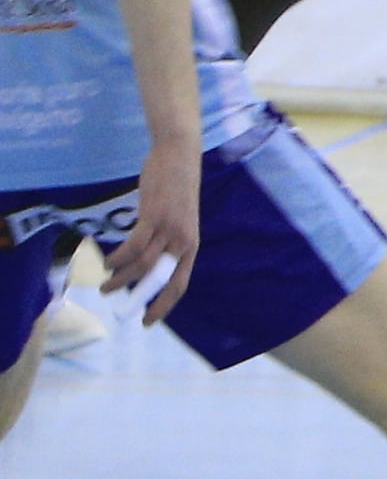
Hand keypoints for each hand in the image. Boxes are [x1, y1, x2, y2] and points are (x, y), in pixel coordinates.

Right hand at [106, 145, 203, 326]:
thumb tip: (144, 267)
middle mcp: (183, 241)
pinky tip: (107, 263)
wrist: (179, 157)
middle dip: (138, 298)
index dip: (164, 305)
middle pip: (160, 280)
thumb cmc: (175, 190)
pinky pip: (134, 245)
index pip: (180, 284)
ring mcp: (170, 229)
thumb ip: (166, 243)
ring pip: (142, 265)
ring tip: (104, 285)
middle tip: (118, 308)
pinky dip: (118, 258)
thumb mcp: (177, 221)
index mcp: (191, 246)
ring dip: (120, 279)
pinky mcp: (154, 216)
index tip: (147, 321)